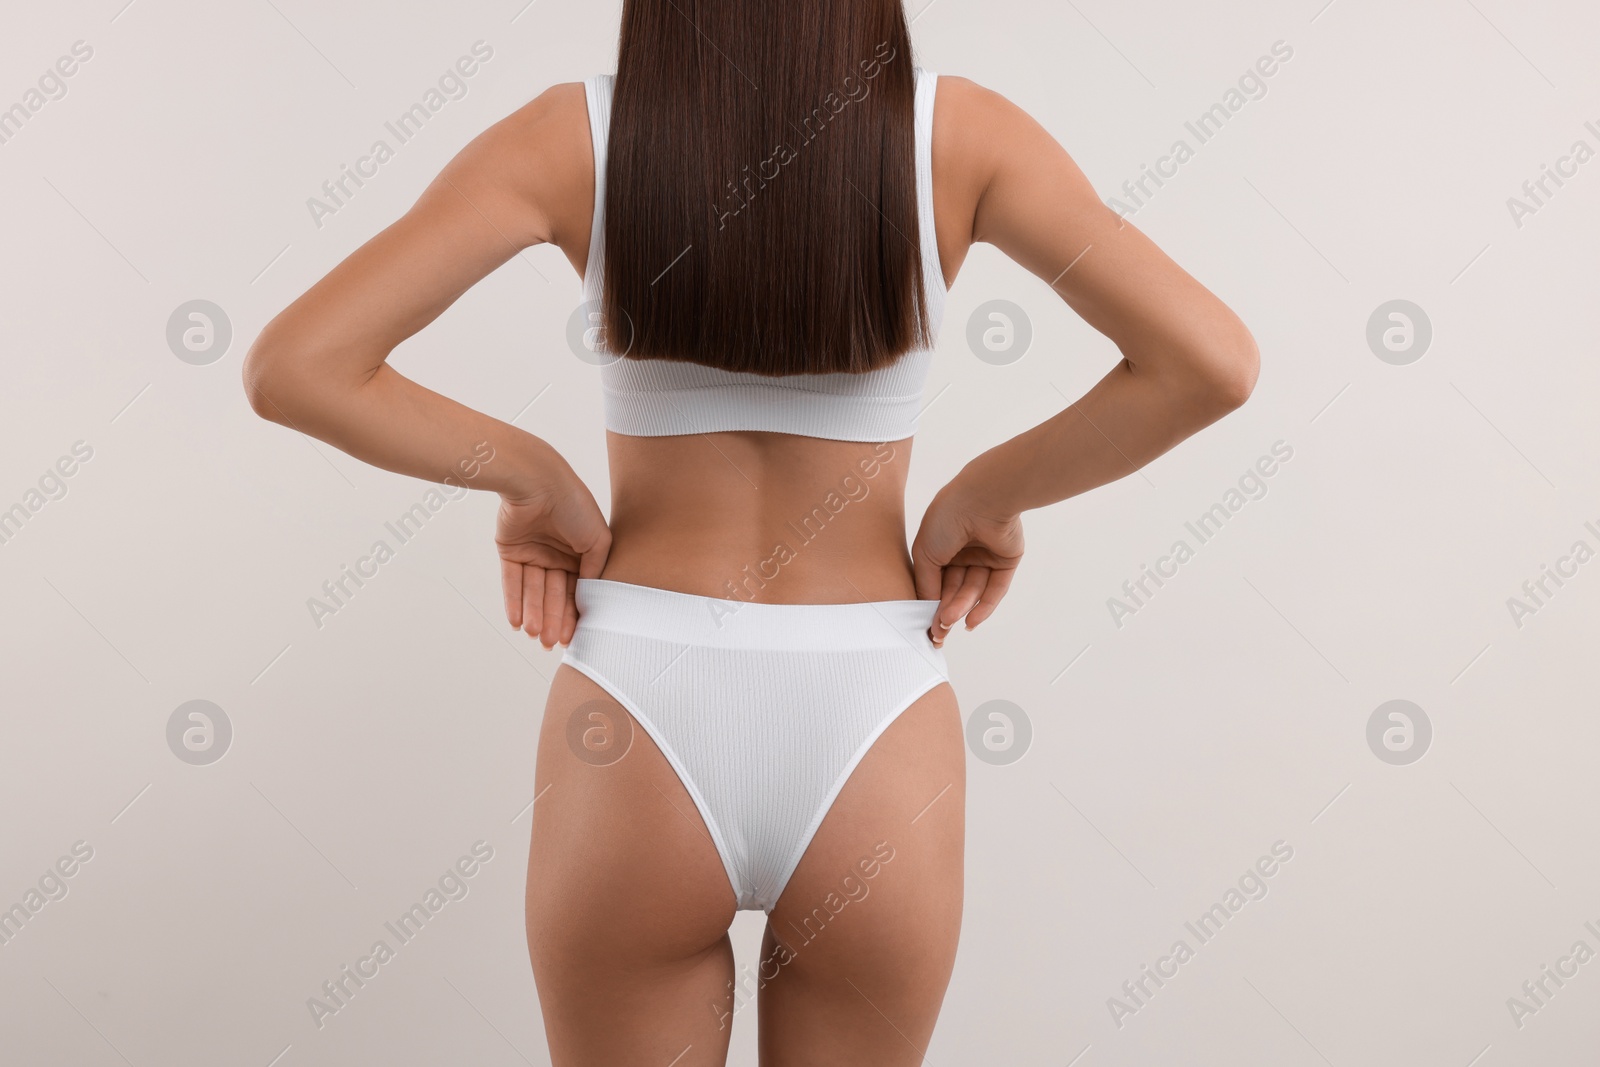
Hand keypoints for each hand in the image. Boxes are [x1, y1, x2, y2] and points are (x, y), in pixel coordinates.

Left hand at [496, 467, 610, 650]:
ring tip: (534, 635)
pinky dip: (513, 601)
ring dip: (534, 614)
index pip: (578, 590)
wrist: (539, 482)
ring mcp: (534, 553)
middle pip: (555, 594)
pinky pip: (512, 581)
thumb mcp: (598, 540)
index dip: (575, 614)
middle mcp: (558, 555)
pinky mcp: (511, 551)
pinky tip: (516, 621)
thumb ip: (595, 570)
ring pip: (534, 591)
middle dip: (552, 619)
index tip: (573, 637)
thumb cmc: (574, 506)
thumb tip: (589, 596)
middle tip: (550, 643)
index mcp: (582, 553)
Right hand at [910, 476, 1023, 647]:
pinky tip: (971, 623)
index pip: (934, 580)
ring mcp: (985, 556)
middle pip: (954, 589)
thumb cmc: (947, 518)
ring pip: (973, 590)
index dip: (930, 604)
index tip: (926, 627)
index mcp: (940, 545)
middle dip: (945, 610)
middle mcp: (962, 551)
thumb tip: (928, 608)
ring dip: (961, 607)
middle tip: (938, 632)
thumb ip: (925, 582)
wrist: (982, 501)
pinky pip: (995, 589)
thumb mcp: (924, 553)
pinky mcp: (1006, 561)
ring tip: (951, 621)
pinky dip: (984, 607)